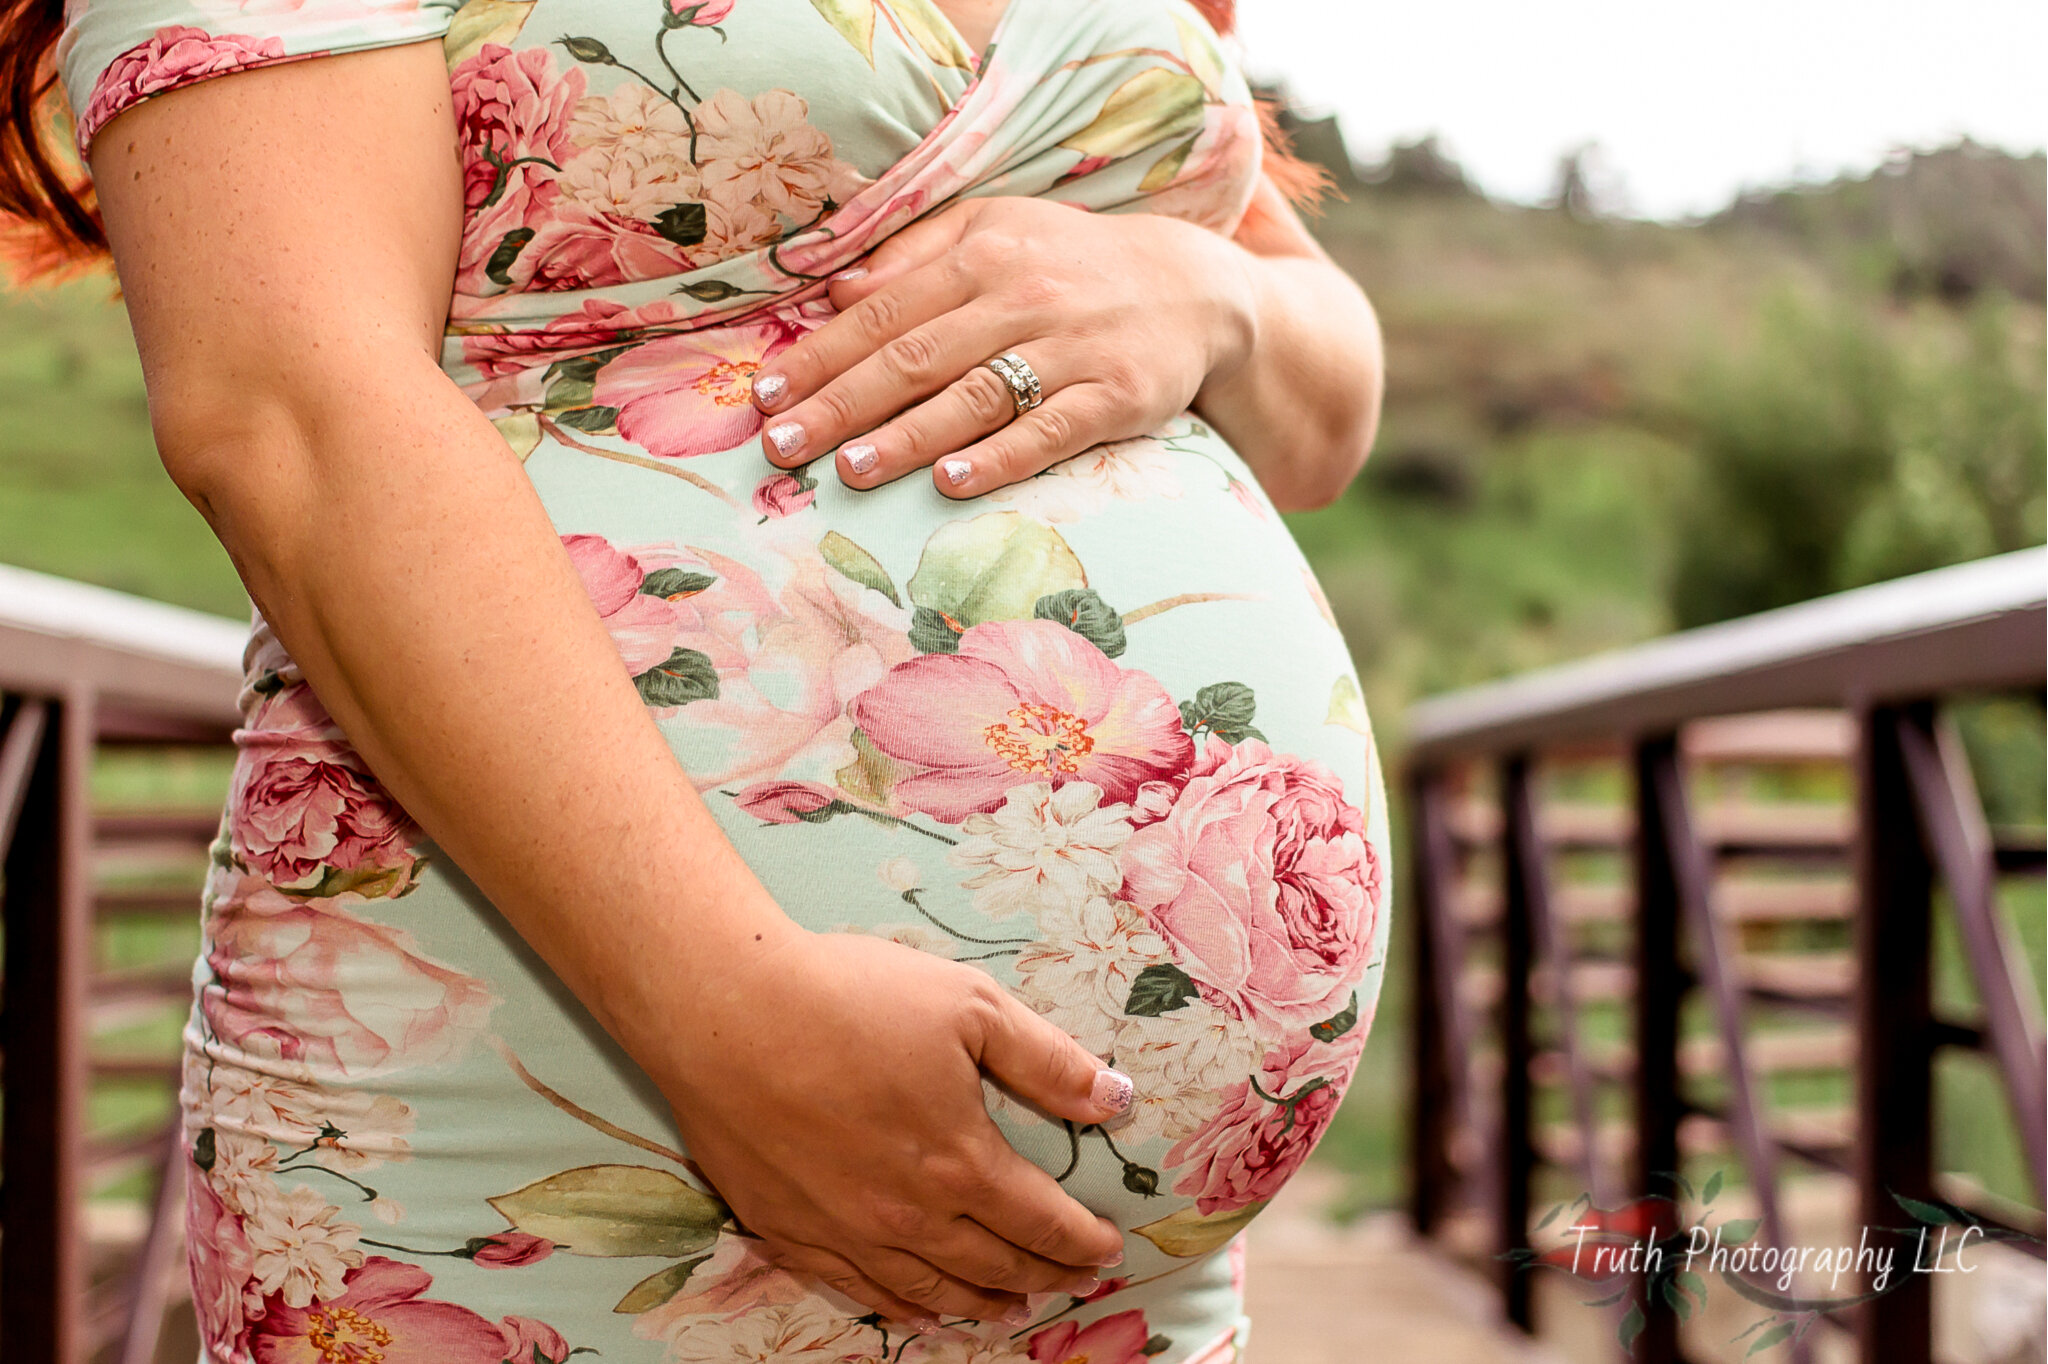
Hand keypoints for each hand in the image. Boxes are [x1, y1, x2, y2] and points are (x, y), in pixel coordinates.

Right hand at [654, 926, 1132, 1328]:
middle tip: (1071, 1283)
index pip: (1039, 1221)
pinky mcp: (787, 1229)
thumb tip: (1115, 1098)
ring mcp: (843, 1231)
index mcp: (960, 1161)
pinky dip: (898, 1307)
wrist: (725, 1011)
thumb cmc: (850, 996)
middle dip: (1041, 1277)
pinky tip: (916, 1311)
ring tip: (1007, 1311)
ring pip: (927, 1290)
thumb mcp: (970, 1006)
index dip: (1080, 1242)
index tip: (1107, 1251)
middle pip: (990, 1264)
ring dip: (977, 1305)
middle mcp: (907, 1214)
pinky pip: (855, 1290)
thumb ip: (1047, 1060)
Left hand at [751, 196, 1257, 496]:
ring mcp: (1073, 349)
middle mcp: (1024, 297)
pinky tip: (953, 483)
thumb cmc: (1072, 263)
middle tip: (783, 446)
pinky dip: (1002, 457)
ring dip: (909, 436)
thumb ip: (915, 257)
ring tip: (849, 470)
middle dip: (843, 404)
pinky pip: (1052, 431)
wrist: (1196, 287)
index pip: (885, 311)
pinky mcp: (1117, 397)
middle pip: (917, 357)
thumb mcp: (996, 232)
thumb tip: (834, 294)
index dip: (822, 355)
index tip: (766, 395)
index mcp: (983, 255)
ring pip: (976, 396)